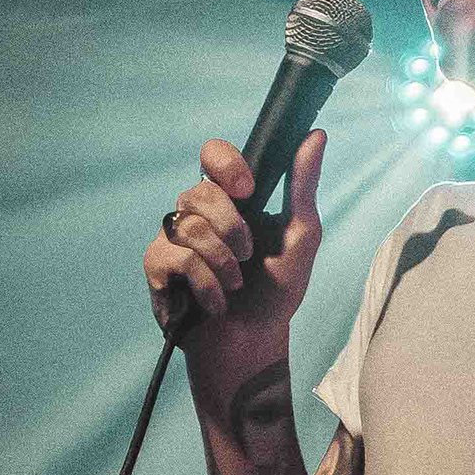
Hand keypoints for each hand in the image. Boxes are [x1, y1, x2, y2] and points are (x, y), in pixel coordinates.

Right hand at [146, 130, 327, 343]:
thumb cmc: (276, 290)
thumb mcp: (300, 237)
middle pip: (201, 191)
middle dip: (234, 229)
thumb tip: (317, 134)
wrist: (255, 340)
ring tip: (234, 285)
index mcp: (230, 199)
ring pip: (189, 226)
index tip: (248, 189)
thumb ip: (303, 186)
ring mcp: (173, 237)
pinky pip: (176, 258)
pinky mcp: (157, 266)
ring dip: (223, 264)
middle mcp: (197, 211)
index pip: (213, 154)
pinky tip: (214, 302)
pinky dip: (206, 284)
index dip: (225, 164)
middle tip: (247, 256)